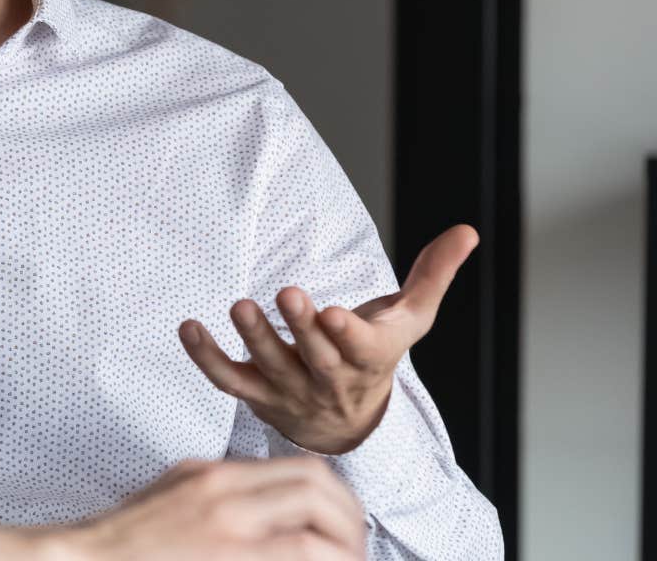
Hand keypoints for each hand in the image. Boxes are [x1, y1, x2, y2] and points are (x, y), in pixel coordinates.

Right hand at [46, 458, 365, 560]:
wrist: (80, 559)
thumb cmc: (123, 538)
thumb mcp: (176, 491)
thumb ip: (224, 490)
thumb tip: (273, 506)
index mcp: (216, 477)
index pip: (305, 471)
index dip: (340, 501)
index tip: (344, 527)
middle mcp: (224, 499)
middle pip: (320, 494)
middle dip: (350, 525)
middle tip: (353, 551)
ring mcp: (225, 536)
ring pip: (315, 540)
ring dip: (340, 555)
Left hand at [178, 224, 479, 454]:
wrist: (349, 426)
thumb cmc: (377, 356)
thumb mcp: (411, 319)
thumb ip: (434, 274)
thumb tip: (467, 230)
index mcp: (370, 359)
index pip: (363, 351)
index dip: (348, 335)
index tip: (335, 313)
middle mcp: (330, 380)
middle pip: (316, 358)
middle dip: (301, 328)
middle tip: (286, 294)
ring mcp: (291, 392)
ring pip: (271, 369)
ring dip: (255, 339)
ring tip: (239, 306)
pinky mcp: (258, 395)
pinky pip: (229, 380)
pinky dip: (206, 357)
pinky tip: (189, 327)